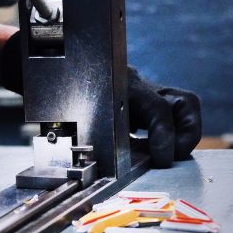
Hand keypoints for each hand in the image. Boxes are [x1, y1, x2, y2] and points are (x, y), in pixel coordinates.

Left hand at [0, 36, 201, 167]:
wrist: (45, 63)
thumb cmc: (52, 96)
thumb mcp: (66, 119)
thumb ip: (88, 141)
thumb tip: (101, 170)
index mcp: (118, 87)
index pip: (157, 108)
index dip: (164, 135)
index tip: (161, 158)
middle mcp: (136, 84)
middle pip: (183, 102)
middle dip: (187, 134)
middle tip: (172, 157)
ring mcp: (144, 87)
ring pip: (183, 103)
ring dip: (185, 132)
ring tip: (170, 154)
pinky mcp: (145, 96)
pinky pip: (170, 110)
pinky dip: (170, 131)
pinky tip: (153, 149)